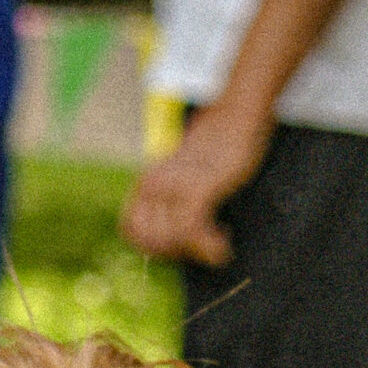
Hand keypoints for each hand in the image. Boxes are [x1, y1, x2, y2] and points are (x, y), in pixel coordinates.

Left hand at [120, 100, 271, 264]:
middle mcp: (153, 184)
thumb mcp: (184, 175)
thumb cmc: (216, 147)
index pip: (131, 232)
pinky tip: (222, 243)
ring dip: (195, 251)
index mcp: (145, 183)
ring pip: (171, 240)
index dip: (153, 247)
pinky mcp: (196, 189)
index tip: (178, 247)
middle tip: (200, 245)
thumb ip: (172, 202)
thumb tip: (176, 239)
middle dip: (177, 252)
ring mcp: (172, 187)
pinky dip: (209, 246)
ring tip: (216, 242)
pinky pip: (192, 231)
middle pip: (151, 241)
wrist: (236, 115)